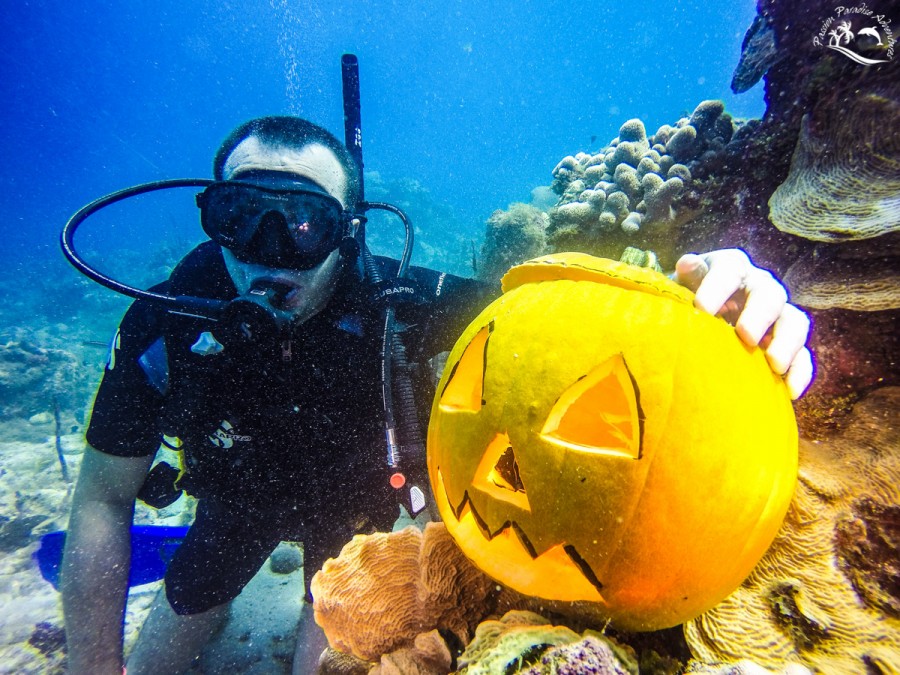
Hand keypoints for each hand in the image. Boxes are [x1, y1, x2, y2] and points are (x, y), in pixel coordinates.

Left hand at [672, 249, 813, 399]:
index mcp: (731, 268)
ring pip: (794, 322)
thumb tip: (687, 263)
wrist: (694, 320)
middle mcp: (758, 287)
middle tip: (745, 336)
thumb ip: (686, 277)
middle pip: (769, 295)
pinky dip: (800, 372)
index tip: (702, 308)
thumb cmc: (685, 300)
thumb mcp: (681, 285)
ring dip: (787, 343)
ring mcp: (777, 315)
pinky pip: (803, 356)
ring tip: (775, 365)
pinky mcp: (786, 344)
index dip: (717, 287)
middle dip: (759, 315)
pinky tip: (791, 391)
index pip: (729, 269)